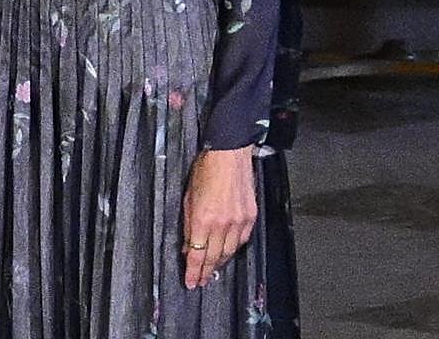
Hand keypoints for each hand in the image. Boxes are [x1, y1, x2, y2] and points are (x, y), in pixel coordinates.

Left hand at [181, 145, 256, 288]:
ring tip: (212, 269)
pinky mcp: (250, 217)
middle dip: (206, 271)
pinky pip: (242, 240)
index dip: (193, 271)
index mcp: (203, 219)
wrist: (229, 154)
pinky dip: (233, 248)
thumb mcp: (188, 196)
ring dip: (220, 262)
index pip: (198, 254)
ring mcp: (239, 222)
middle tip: (201, 281)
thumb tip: (188, 246)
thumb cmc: (205, 170)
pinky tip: (227, 251)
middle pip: (214, 257)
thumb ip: (188, 224)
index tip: (190, 282)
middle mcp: (223, 224)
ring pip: (229, 252)